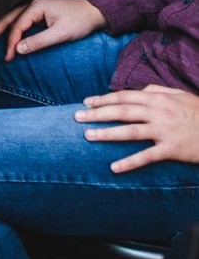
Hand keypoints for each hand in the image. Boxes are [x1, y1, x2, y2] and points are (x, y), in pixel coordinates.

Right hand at [0, 0, 106, 60]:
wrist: (96, 12)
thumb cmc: (81, 21)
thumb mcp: (61, 34)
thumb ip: (38, 41)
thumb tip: (18, 49)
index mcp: (36, 7)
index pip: (17, 26)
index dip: (10, 43)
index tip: (8, 57)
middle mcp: (32, 5)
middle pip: (7, 18)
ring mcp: (35, 8)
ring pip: (11, 18)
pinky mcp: (39, 12)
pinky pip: (19, 20)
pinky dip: (9, 27)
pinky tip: (3, 33)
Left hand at [76, 85, 198, 172]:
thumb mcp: (181, 95)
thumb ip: (158, 91)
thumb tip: (139, 90)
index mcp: (159, 99)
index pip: (125, 96)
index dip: (104, 99)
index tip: (86, 102)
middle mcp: (159, 113)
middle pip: (122, 112)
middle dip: (97, 114)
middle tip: (76, 117)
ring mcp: (164, 131)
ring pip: (130, 132)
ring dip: (106, 134)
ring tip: (87, 135)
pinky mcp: (172, 149)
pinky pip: (147, 156)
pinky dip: (129, 162)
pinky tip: (113, 168)